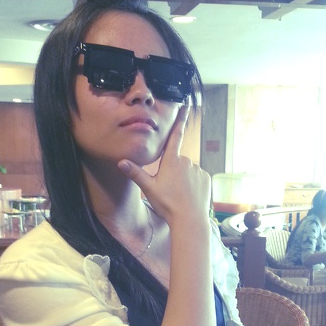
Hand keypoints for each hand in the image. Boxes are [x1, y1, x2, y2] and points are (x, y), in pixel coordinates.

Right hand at [117, 104, 210, 227]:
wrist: (189, 219)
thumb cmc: (167, 204)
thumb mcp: (149, 188)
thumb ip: (135, 173)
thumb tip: (120, 162)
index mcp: (172, 161)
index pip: (175, 136)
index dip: (180, 120)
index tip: (186, 106)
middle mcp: (187, 161)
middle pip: (177, 161)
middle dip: (172, 170)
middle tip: (168, 189)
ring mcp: (198, 170)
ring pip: (187, 170)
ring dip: (182, 178)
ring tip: (178, 195)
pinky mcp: (206, 178)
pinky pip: (197, 177)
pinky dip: (192, 184)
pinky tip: (188, 195)